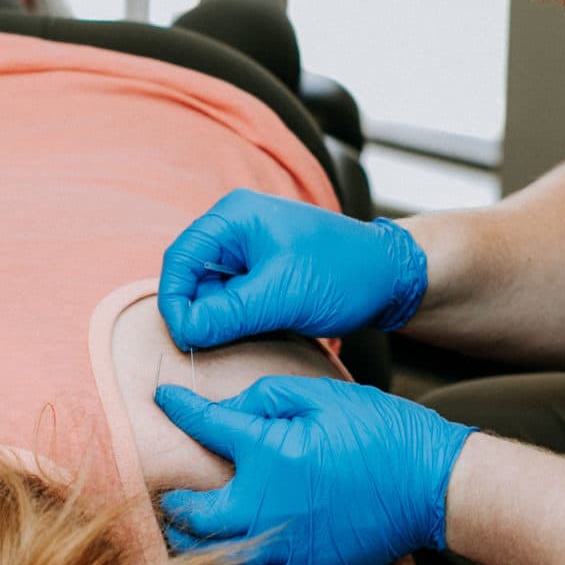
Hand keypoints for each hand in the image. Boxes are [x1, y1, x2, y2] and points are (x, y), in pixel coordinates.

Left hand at [153, 377, 475, 564]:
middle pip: (189, 511)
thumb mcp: (324, 395)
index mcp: (267, 452)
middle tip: (166, 487)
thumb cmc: (382, 432)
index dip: (177, 408)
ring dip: (187, 538)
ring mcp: (280, 544)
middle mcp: (263, 504)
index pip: (203, 425)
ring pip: (207, 554)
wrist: (431, 487)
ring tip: (182, 526)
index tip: (162, 398)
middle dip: (170, 496)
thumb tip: (228, 409)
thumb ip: (267, 397)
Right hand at [157, 189, 428, 350]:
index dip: (174, 300)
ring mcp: (248, 250)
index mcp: (235, 217)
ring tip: (225, 342)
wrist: (390, 278)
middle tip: (198, 347)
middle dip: (191, 310)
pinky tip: (241, 335)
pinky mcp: (260, 272)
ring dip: (211, 317)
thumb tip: (184, 332)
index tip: (183, 337)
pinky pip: (230, 297)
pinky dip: (229, 318)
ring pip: (208, 289)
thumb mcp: (282, 296)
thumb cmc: (344, 274)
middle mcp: (235, 227)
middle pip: (189, 273)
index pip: (180, 258)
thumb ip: (228, 314)